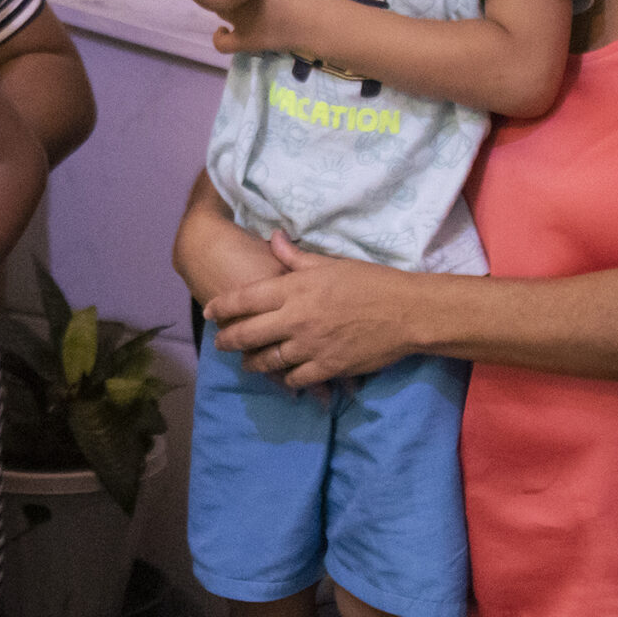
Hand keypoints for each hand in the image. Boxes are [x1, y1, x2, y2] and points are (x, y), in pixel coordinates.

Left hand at [205, 232, 415, 387]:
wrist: (407, 313)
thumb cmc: (371, 282)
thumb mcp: (330, 263)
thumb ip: (295, 257)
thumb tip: (272, 238)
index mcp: (293, 289)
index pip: (243, 300)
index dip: (221, 307)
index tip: (210, 312)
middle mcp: (294, 319)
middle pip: (247, 335)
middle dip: (227, 340)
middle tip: (220, 343)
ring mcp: (309, 346)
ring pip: (267, 360)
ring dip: (252, 362)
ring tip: (247, 362)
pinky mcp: (326, 368)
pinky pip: (294, 378)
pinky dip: (285, 378)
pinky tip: (282, 376)